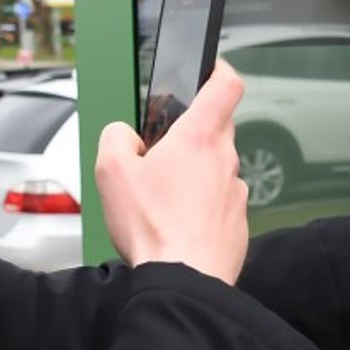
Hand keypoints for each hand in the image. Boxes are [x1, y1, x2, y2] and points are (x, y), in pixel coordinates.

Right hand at [94, 61, 248, 283]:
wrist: (184, 279)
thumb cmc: (153, 228)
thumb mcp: (111, 171)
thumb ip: (116, 137)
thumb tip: (125, 134)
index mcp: (199, 138)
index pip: (226, 85)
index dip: (220, 70)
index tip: (210, 69)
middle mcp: (225, 160)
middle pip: (216, 129)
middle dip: (191, 133)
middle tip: (162, 152)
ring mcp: (236, 191)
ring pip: (217, 167)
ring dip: (196, 173)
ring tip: (164, 197)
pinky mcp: (238, 220)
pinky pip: (221, 200)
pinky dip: (203, 205)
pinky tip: (178, 223)